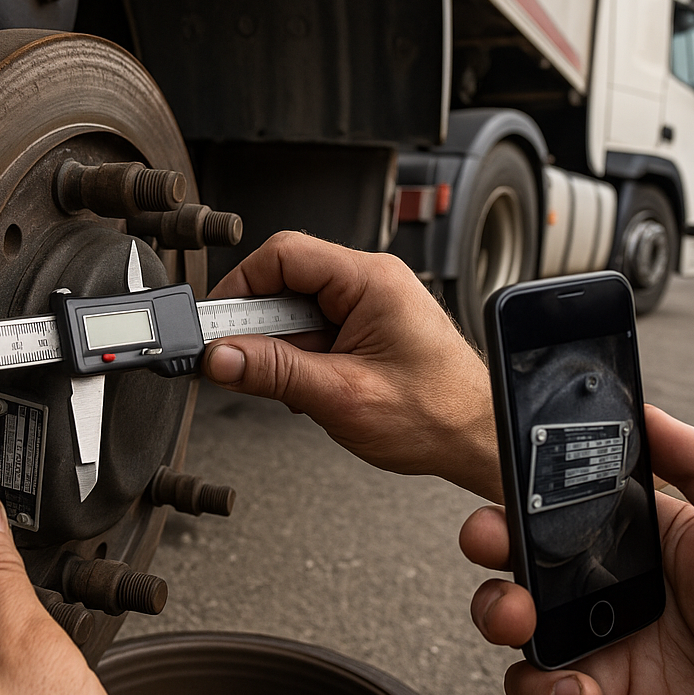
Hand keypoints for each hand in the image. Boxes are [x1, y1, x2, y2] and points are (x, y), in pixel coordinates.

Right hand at [201, 231, 501, 500]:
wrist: (478, 439)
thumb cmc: (438, 414)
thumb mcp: (341, 396)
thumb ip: (275, 372)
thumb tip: (221, 358)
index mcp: (371, 281)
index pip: (284, 255)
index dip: (240, 286)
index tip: (215, 325)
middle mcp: (371, 283)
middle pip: (286, 281)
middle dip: (260, 327)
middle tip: (242, 363)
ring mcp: (370, 305)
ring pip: (297, 309)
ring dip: (282, 348)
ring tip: (295, 387)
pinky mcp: (368, 328)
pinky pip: (316, 329)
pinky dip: (301, 358)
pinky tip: (312, 388)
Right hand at [460, 406, 693, 694]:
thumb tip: (647, 415)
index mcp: (639, 539)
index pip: (564, 500)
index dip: (527, 486)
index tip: (514, 473)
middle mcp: (604, 585)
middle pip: (517, 550)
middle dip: (486, 536)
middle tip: (491, 538)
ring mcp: (592, 641)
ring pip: (507, 614)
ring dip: (495, 609)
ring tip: (519, 617)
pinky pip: (533, 690)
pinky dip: (540, 690)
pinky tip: (582, 692)